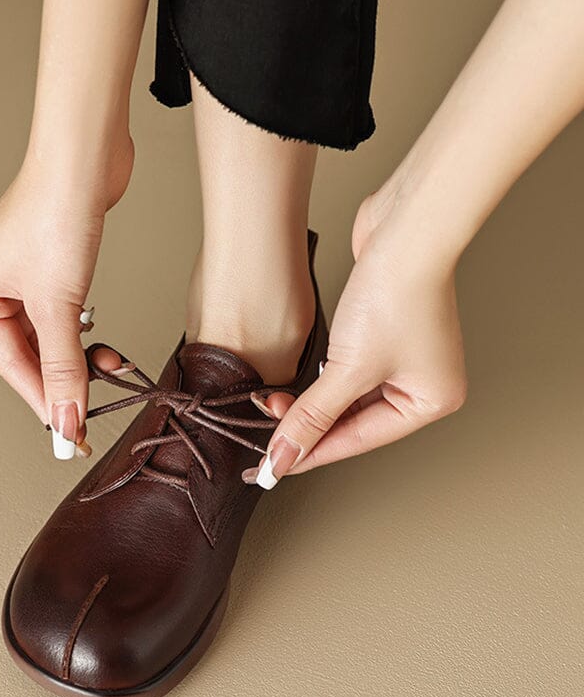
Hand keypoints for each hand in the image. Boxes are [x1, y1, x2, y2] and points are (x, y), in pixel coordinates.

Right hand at [0, 143, 131, 458]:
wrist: (87, 158)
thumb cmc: (57, 211)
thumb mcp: (59, 304)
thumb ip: (64, 366)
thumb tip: (65, 417)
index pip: (9, 363)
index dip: (41, 401)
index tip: (65, 434)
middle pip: (28, 352)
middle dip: (64, 380)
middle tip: (89, 413)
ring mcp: (18, 274)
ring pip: (48, 336)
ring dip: (80, 357)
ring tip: (109, 369)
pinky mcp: (49, 265)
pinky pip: (62, 316)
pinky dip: (82, 334)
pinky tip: (99, 345)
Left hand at [243, 221, 467, 486]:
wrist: (402, 229)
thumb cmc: (396, 293)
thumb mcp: (349, 368)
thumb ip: (314, 415)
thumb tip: (288, 455)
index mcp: (429, 400)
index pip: (359, 439)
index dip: (313, 453)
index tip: (276, 467)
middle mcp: (421, 382)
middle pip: (353, 420)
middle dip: (308, 426)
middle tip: (267, 436)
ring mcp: (403, 357)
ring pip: (346, 397)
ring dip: (310, 403)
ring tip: (274, 408)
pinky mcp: (382, 334)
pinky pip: (345, 372)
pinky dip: (319, 381)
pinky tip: (296, 389)